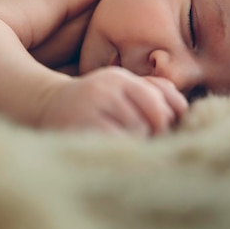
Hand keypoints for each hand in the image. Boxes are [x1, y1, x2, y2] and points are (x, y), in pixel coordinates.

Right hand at [39, 67, 187, 136]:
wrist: (48, 105)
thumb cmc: (94, 102)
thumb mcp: (120, 89)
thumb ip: (152, 91)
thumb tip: (182, 107)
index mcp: (119, 78)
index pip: (158, 99)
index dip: (167, 119)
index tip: (163, 130)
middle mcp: (107, 88)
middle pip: (151, 117)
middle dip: (154, 133)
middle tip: (146, 140)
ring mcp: (94, 106)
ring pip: (137, 131)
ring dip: (137, 143)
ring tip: (126, 144)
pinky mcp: (83, 125)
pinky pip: (117, 142)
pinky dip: (121, 149)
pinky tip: (113, 149)